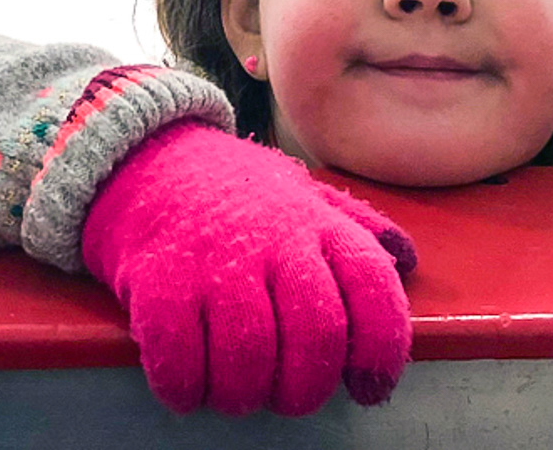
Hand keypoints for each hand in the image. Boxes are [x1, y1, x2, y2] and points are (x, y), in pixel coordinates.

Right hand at [81, 120, 415, 416]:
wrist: (145, 157)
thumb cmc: (234, 190)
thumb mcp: (300, 192)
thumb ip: (355, 225)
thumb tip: (406, 259)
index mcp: (315, 223)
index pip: (373, 286)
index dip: (383, 348)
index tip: (370, 387)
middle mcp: (273, 241)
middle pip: (316, 337)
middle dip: (306, 388)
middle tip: (289, 394)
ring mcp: (214, 261)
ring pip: (248, 362)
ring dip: (244, 395)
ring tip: (236, 389)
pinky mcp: (159, 280)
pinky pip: (180, 362)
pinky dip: (186, 389)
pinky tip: (189, 383)